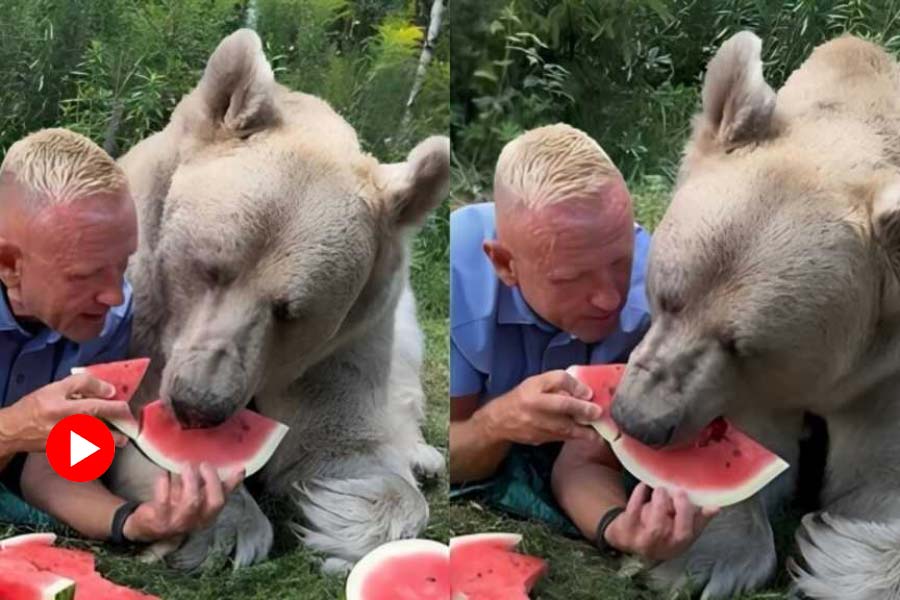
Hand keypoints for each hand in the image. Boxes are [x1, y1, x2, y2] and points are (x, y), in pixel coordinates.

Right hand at [0, 374, 133, 452]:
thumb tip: (109, 390)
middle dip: (117, 432)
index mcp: (65, 409)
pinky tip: (103, 447)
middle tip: (127, 428)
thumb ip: (83, 384)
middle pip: (100, 432)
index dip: (114, 405)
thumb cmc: (36, 406)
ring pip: (95, 445)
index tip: (125, 405)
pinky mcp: (64, 452)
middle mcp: (68, 428)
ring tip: (121, 440)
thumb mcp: (56, 388)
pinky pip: (86, 453)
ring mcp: (66, 443)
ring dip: (110, 442)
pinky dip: (96, 450)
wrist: (15, 430)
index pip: (97, 407)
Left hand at [122, 463, 243, 542]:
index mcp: (207, 515)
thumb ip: (220, 486)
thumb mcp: (200, 500)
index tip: (235, 467)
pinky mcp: (159, 518)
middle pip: (214, 502)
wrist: (149, 527)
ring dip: (191, 479)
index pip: (224, 499)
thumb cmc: (179, 508)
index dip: (231, 483)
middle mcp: (196, 520)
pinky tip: (164, 473)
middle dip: (211, 480)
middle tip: (203, 464)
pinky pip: (164, 499)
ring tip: (186, 465)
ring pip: (192, 500)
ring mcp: (178, 521)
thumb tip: (241, 470)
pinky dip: (165, 482)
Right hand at [480, 370, 601, 444]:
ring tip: (601, 431)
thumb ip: (559, 382)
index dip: (574, 389)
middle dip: (582, 412)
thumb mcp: (536, 382)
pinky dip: (577, 436)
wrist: (501, 422)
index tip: (589, 394)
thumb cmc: (523, 397)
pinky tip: (590, 435)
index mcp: (533, 394)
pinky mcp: (542, 441)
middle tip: (598, 413)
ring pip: (565, 429)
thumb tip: (585, 392)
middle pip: (562, 409)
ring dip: (585, 430)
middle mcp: (535, 412)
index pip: (556, 385)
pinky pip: (563, 437)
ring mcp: (538, 428)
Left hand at [604, 483, 719, 560]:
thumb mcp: (680, 528)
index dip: (690, 515)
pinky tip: (643, 486)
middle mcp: (663, 546)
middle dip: (680, 509)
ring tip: (660, 489)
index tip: (687, 495)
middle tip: (677, 491)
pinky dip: (639, 496)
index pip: (689, 533)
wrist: (628, 540)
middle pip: (677, 532)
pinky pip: (633, 512)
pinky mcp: (627, 530)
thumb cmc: (661, 531)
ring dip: (660, 503)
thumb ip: (698, 517)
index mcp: (678, 544)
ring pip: (656, 526)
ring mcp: (644, 541)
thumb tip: (716, 506)